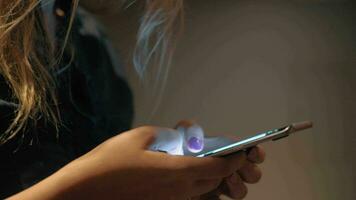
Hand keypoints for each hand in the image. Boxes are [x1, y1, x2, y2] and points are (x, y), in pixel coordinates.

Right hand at [10, 126, 247, 199]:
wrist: (85, 191)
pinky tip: (178, 172)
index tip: (242, 152)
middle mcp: (178, 192)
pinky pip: (184, 196)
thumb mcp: (140, 137)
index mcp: (177, 172)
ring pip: (199, 190)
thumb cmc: (110, 161)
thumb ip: (167, 135)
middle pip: (212, 182)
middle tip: (222, 154)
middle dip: (222, 168)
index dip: (234, 160)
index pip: (218, 168)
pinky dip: (190, 185)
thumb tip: (179, 137)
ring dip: (207, 177)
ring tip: (201, 161)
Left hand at [175, 120, 265, 199]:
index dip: (256, 153)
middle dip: (249, 170)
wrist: (165, 170)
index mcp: (229, 153)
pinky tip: (210, 194)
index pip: (252, 154)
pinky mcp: (209, 198)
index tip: (251, 151)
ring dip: (238, 185)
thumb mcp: (181, 133)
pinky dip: (218, 199)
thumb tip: (196, 138)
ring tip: (226, 178)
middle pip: (253, 174)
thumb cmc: (178, 149)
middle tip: (237, 166)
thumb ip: (190, 128)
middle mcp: (230, 171)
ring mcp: (221, 186)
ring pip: (240, 191)